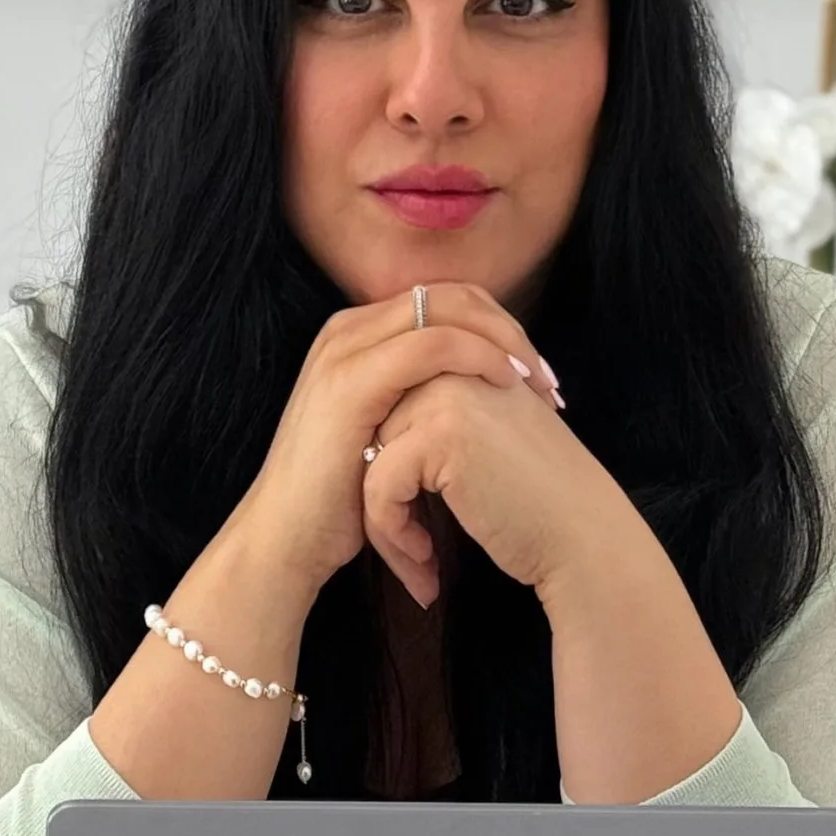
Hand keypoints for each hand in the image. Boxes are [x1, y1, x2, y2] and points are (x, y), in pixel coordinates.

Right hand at [216, 286, 561, 612]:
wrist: (286, 540)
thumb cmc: (341, 501)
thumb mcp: (386, 434)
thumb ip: (420, 401)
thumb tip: (481, 394)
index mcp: (357, 336)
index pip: (445, 301)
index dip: (499, 327)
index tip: (537, 376)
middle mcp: (346, 330)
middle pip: (451, 294)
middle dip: (509, 330)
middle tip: (548, 380)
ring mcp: (345, 350)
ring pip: (447, 309)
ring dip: (504, 340)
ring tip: (538, 385)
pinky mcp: (352, 381)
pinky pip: (433, 344)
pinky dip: (480, 356)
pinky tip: (507, 386)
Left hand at [362, 363, 627, 606]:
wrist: (586, 539)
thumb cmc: (539, 504)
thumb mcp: (487, 439)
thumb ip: (440, 419)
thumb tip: (372, 438)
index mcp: (466, 359)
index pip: (391, 410)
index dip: (392, 469)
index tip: (411, 519)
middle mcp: (452, 365)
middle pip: (375, 433)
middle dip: (382, 497)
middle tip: (412, 550)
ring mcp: (445, 395)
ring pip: (368, 460)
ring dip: (383, 521)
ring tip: (418, 560)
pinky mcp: (438, 435)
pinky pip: (379, 487)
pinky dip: (392, 532)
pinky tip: (427, 561)